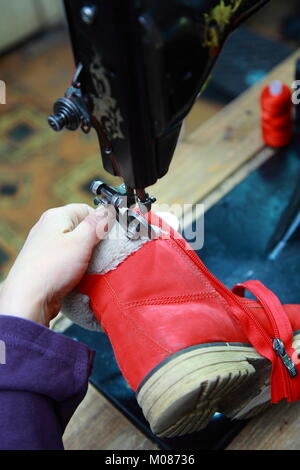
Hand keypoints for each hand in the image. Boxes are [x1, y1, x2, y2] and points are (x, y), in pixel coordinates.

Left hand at [0, 203, 113, 326]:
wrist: (29, 299)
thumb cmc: (51, 269)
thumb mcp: (82, 241)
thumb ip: (96, 224)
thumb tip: (107, 211)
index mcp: (56, 216)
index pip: (86, 209)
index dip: (100, 222)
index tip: (109, 236)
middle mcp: (48, 228)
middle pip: (80, 228)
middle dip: (94, 240)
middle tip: (101, 253)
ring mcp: (46, 246)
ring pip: (75, 245)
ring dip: (86, 256)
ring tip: (89, 266)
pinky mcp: (46, 263)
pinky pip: (67, 260)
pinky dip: (75, 266)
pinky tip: (78, 275)